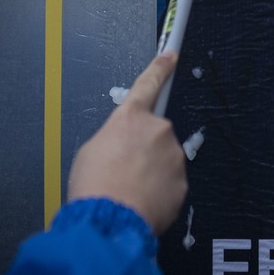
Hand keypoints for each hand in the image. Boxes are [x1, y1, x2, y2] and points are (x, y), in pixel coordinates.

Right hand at [68, 52, 187, 233]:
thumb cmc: (92, 184)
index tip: (171, 54)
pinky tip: (140, 204)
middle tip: (122, 173)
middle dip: (143, 152)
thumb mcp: (90, 151)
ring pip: (163, 162)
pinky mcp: (182, 183)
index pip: (147, 86)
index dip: (159, 69)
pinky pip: (170, 184)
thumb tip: (124, 147)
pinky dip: (158, 193)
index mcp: (130, 118)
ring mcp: (174, 157)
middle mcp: (158, 131)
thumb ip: (113, 139)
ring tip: (128, 193)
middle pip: (154, 136)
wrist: (109, 220)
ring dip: (150, 174)